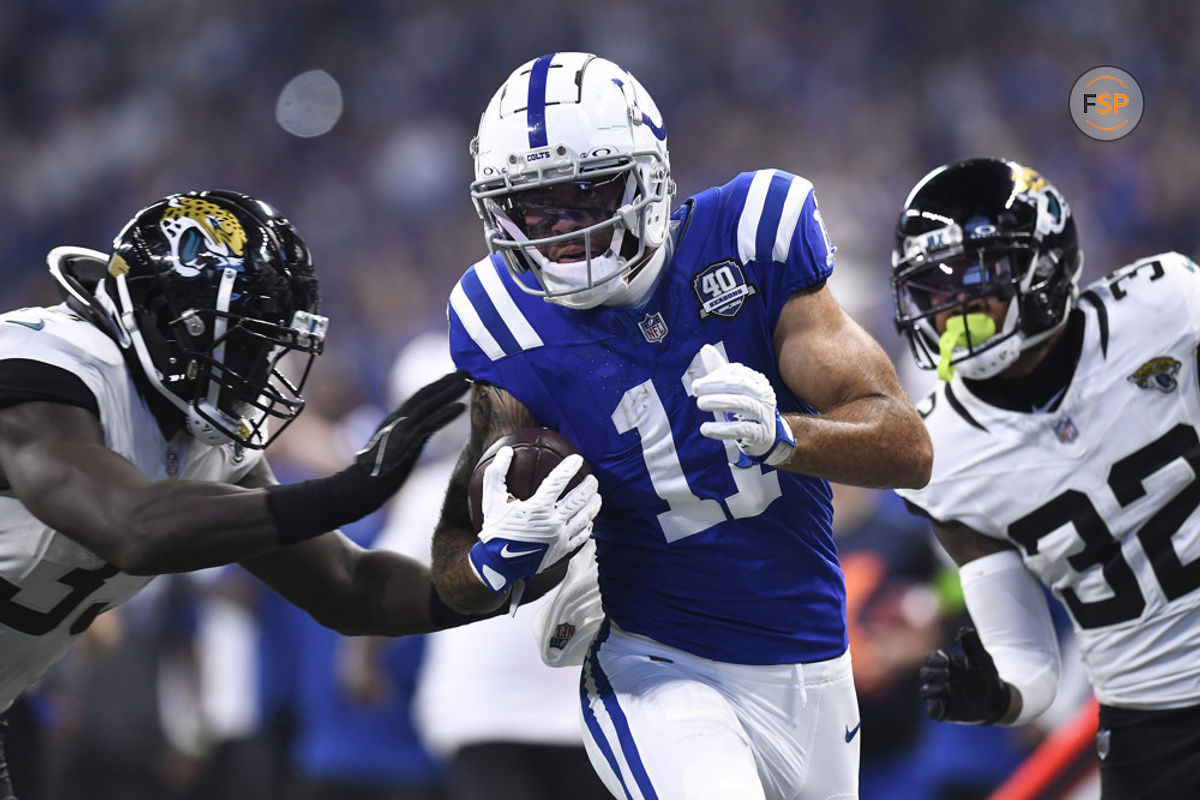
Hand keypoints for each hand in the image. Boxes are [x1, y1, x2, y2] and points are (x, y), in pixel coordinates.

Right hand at [266, 370, 469, 543]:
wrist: (359, 487)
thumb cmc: (374, 473)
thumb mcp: (391, 448)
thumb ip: (403, 437)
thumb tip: (418, 434)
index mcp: (394, 419)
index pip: (418, 397)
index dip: (437, 386)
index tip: (453, 376)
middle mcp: (398, 419)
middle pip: (425, 395)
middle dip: (446, 382)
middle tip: (467, 371)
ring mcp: (402, 429)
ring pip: (429, 405)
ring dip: (449, 392)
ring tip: (467, 382)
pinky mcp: (407, 442)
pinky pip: (429, 424)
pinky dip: (445, 414)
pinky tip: (461, 407)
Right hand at [468, 446, 600, 592]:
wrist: (498, 566)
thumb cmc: (495, 530)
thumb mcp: (491, 500)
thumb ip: (497, 473)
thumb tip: (506, 451)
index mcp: (536, 508)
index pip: (558, 481)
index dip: (570, 467)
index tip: (578, 459)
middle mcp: (552, 522)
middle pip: (578, 499)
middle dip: (589, 486)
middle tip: (592, 478)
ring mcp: (560, 538)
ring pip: (584, 517)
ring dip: (593, 504)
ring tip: (597, 495)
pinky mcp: (562, 551)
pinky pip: (581, 536)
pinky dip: (588, 526)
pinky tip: (589, 520)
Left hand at [693, 344, 794, 467]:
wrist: (765, 437)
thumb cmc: (745, 408)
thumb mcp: (734, 389)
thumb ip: (720, 370)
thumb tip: (706, 348)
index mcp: (758, 381)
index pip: (737, 372)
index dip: (716, 376)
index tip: (697, 384)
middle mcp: (764, 395)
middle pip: (740, 385)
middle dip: (716, 385)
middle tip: (695, 390)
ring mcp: (764, 414)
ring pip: (743, 404)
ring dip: (719, 402)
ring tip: (700, 403)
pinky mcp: (759, 433)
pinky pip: (741, 429)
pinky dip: (721, 429)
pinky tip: (705, 428)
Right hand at [919, 627, 1011, 724]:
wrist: (998, 701)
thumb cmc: (987, 677)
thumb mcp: (982, 659)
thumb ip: (973, 644)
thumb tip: (962, 631)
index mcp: (946, 666)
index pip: (931, 659)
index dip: (935, 659)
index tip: (947, 660)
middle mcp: (940, 680)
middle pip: (925, 674)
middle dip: (933, 672)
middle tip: (947, 673)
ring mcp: (942, 697)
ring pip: (925, 692)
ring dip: (933, 688)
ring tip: (948, 687)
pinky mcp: (946, 712)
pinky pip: (933, 711)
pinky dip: (935, 707)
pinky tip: (944, 702)